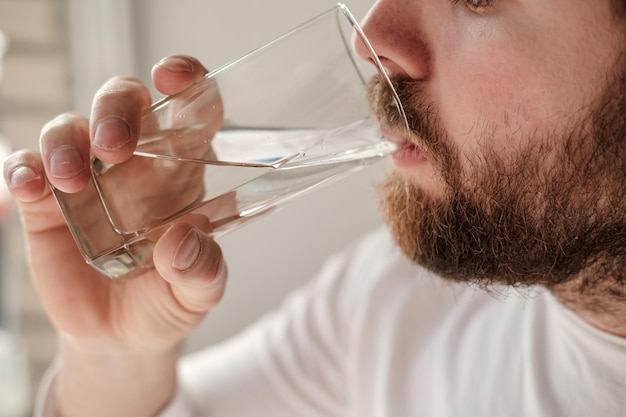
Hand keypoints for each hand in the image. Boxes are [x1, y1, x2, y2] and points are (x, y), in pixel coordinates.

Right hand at [2, 55, 227, 416]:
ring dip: (66, 142)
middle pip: (124, 100)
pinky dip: (22, 169)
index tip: (172, 76)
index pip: (191, 108)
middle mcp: (135, 163)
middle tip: (115, 147)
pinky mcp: (46, 202)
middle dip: (116, 109)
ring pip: (69, 126)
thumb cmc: (166, 301)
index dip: (187, 80)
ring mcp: (88, 178)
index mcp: (181, 172)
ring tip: (71, 182)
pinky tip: (30, 188)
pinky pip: (26, 167)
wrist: (119, 336)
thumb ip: (203, 269)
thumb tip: (183, 241)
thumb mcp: (199, 293)